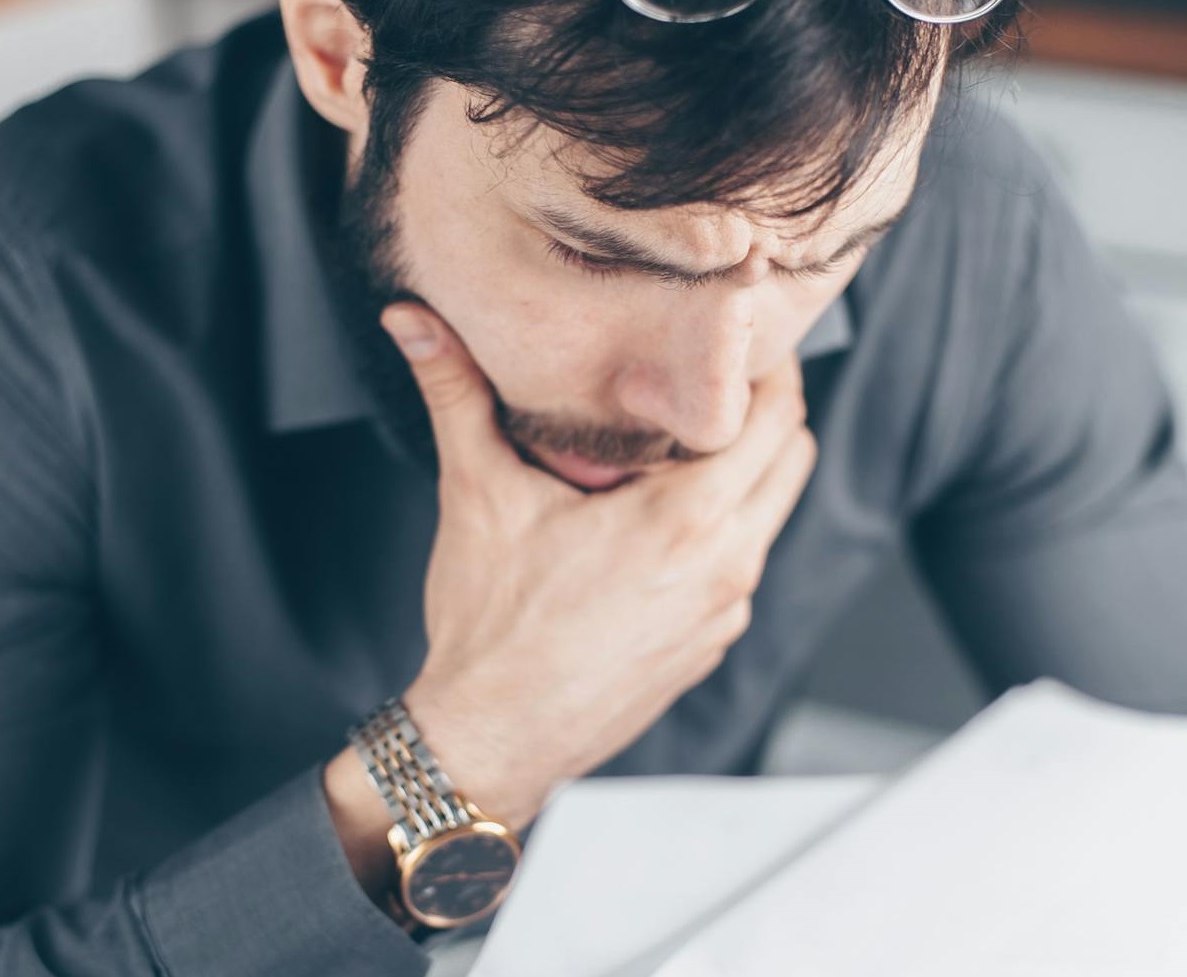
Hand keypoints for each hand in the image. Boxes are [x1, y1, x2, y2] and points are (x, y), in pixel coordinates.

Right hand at [380, 302, 815, 829]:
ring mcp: (725, 612)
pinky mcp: (710, 645)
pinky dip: (725, 530)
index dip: (763, 367)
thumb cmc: (491, 626)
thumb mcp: (477, 495)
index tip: (731, 342)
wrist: (493, 739)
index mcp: (687, 520)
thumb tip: (411, 318)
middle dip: (766, 413)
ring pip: (772, 513)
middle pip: (794, 458)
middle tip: (711, 386)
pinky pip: (743, 565)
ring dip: (746, 473)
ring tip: (682, 449)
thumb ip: (455, 394)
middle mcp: (726, 565)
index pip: (778, 416)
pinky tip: (663, 524)